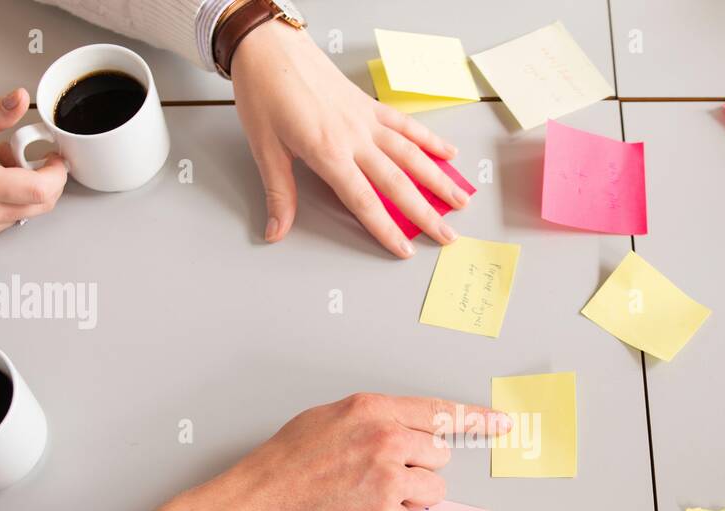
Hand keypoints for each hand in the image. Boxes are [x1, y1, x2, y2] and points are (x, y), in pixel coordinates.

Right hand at [0, 88, 66, 246]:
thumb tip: (18, 101)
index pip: (42, 190)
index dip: (57, 171)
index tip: (54, 155)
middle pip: (42, 205)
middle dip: (46, 178)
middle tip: (28, 153)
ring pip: (26, 213)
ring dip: (25, 188)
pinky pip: (8, 220)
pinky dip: (8, 200)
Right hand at [205, 393, 509, 510]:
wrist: (255, 509)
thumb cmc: (282, 466)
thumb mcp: (326, 420)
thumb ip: (371, 419)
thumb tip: (402, 428)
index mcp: (373, 410)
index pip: (439, 411)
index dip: (476, 419)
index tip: (501, 423)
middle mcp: (387, 440)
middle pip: (439, 454)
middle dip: (418, 466)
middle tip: (380, 476)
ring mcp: (389, 480)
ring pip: (432, 489)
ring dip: (408, 496)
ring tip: (365, 497)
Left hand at [230, 23, 469, 257]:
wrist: (268, 45)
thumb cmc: (264, 92)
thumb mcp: (264, 147)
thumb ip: (279, 193)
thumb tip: (276, 230)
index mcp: (328, 152)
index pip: (364, 201)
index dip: (386, 229)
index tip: (405, 250)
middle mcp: (354, 137)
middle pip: (398, 183)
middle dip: (425, 213)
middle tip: (447, 236)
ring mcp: (366, 120)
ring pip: (411, 155)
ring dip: (438, 179)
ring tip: (460, 200)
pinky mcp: (369, 105)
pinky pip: (406, 125)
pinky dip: (429, 140)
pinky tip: (448, 152)